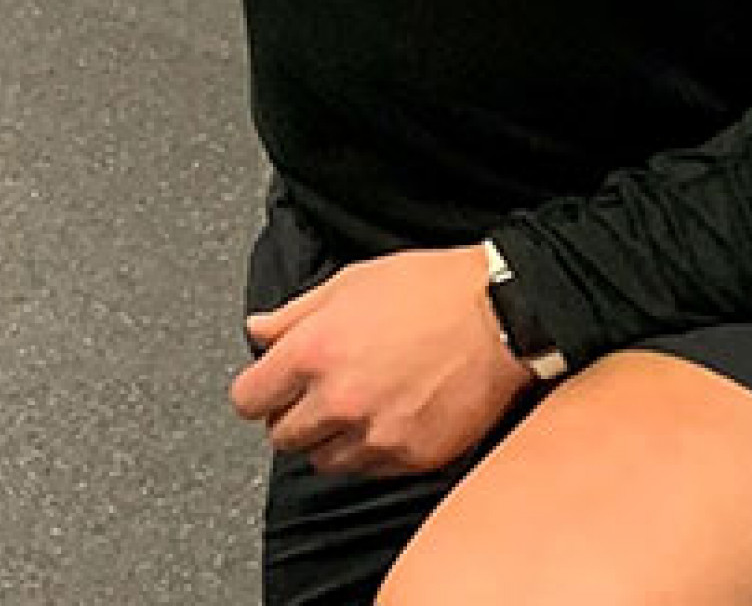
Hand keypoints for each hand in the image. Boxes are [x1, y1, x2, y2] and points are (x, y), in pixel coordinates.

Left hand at [227, 245, 534, 480]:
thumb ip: (292, 314)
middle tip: (320, 393)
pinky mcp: (412, 458)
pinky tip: (390, 417)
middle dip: (294, 415)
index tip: (272, 387)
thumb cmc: (432, 290)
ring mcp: (376, 435)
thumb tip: (257, 332)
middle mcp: (338, 401)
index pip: (248, 399)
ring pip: (323, 461)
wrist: (503, 314)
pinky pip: (370, 470)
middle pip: (282, 437)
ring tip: (359, 406)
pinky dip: (372, 451)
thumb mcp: (349, 283)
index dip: (259, 391)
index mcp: (313, 352)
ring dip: (330, 440)